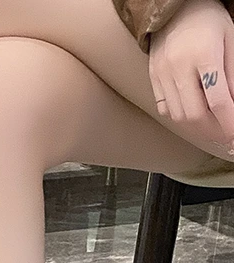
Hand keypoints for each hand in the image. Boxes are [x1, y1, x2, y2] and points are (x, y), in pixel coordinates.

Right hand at [149, 0, 233, 152]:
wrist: (176, 8)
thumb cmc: (207, 19)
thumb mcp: (230, 40)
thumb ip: (232, 74)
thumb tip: (233, 103)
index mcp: (204, 55)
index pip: (217, 100)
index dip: (228, 122)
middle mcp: (179, 68)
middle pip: (195, 115)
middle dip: (212, 130)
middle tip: (225, 134)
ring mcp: (162, 75)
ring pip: (178, 116)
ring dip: (197, 127)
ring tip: (210, 127)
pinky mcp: (153, 79)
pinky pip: (165, 108)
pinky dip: (180, 116)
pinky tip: (192, 114)